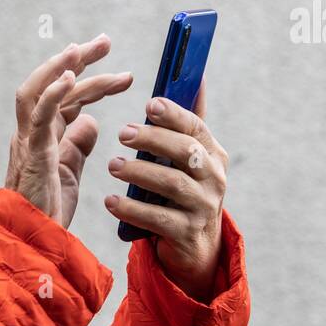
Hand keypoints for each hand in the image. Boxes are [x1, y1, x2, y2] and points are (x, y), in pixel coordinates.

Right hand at [5, 35, 132, 227]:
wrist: (31, 241)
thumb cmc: (46, 211)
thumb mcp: (70, 172)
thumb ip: (77, 145)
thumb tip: (90, 120)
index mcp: (43, 136)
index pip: (64, 96)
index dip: (86, 76)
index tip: (111, 62)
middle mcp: (31, 132)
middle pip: (49, 84)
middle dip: (77, 59)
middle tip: (104, 42)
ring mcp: (28, 140)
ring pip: (37, 91)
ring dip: (60, 66)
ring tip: (82, 49)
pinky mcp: (32, 153)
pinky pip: (39, 116)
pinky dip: (53, 93)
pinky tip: (70, 78)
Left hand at [105, 77, 228, 301]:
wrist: (196, 249)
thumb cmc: (185, 193)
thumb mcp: (191, 158)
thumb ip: (188, 121)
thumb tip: (194, 76)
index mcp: (212, 154)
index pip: (196, 127)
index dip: (174, 115)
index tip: (149, 104)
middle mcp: (213, 179)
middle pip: (186, 152)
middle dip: (154, 140)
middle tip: (123, 132)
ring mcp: (203, 207)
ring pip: (173, 185)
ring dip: (140, 173)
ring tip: (113, 165)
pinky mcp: (187, 234)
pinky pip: (159, 219)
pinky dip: (133, 209)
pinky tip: (111, 202)